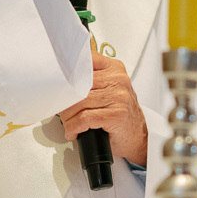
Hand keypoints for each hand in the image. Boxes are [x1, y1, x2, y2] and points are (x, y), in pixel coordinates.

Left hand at [58, 51, 147, 166]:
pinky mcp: (116, 114)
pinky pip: (84, 119)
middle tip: (61, 109)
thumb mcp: (108, 88)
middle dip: (65, 100)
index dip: (68, 73)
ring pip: (79, 103)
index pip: (85, 61)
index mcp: (114, 68)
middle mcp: (118, 79)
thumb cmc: (118, 112)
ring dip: (67, 117)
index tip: (60, 84)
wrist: (136, 135)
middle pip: (79, 84)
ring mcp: (119, 97)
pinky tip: (73, 132)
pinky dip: (73, 127)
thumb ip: (91, 79)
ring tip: (68, 123)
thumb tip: (62, 79)